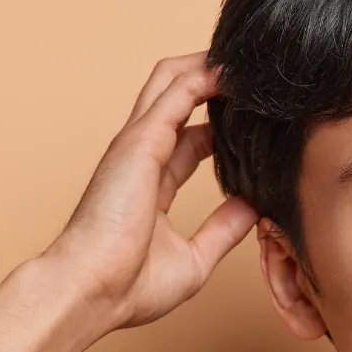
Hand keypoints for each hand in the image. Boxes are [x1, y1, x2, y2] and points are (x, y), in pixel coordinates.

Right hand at [41, 52, 257, 330]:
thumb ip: (224, 229)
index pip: (190, 139)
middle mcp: (143, 156)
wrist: (94, 292)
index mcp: (152, 183)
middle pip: (177, 97)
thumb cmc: (130, 286)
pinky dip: (206, 76)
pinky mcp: (141, 140)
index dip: (222, 125)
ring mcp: (139, 144)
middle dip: (213, 79)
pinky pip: (177, 92)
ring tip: (248, 59)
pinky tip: (236, 70)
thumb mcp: (196, 258)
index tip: (257, 120)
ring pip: (173, 81)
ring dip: (209, 65)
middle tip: (255, 76)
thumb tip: (254, 208)